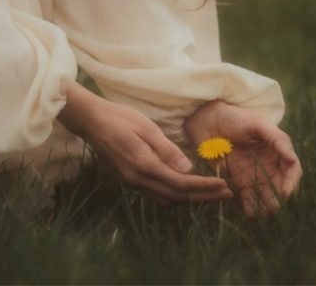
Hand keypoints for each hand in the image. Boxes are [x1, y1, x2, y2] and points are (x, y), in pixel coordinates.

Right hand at [58, 84, 232, 203]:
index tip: (223, 186)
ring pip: (166, 199)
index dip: (204, 187)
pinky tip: (186, 188)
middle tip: (225, 194)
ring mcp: (132, 182)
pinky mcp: (130, 179)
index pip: (181, 183)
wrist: (90, 121)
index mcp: (144, 165)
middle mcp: (138, 179)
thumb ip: (167, 150)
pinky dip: (175, 194)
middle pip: (176, 196)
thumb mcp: (146, 128)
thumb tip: (188, 169)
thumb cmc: (119, 118)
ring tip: (211, 193)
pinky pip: (157, 194)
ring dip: (190, 198)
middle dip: (202, 197)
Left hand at [184, 100, 302, 217]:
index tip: (285, 193)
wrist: (206, 121)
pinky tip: (249, 214)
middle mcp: (269, 166)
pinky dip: (250, 208)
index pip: (292, 170)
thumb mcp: (258, 124)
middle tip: (273, 209)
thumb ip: (277, 139)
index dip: (292, 183)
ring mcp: (254, 176)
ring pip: (266, 197)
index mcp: (277, 151)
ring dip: (266, 208)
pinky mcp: (238, 183)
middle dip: (279, 200)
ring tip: (262, 215)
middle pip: (281, 188)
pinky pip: (248, 200)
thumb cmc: (234, 118)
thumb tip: (293, 159)